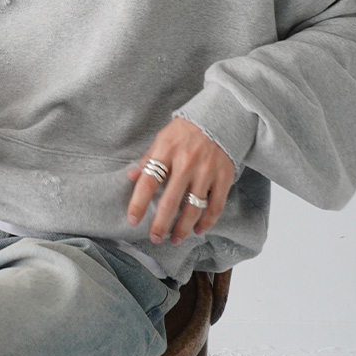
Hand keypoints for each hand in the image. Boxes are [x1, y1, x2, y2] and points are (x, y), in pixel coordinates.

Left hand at [127, 116, 234, 244]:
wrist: (222, 116)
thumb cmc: (187, 130)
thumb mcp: (163, 138)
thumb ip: (148, 159)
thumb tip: (131, 177)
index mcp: (167, 151)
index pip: (148, 182)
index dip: (138, 204)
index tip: (132, 220)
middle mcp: (187, 162)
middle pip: (170, 201)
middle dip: (161, 224)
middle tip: (154, 238)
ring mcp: (207, 171)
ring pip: (194, 208)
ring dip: (183, 228)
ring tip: (175, 239)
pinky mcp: (224, 177)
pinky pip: (216, 205)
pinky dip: (207, 221)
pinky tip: (198, 230)